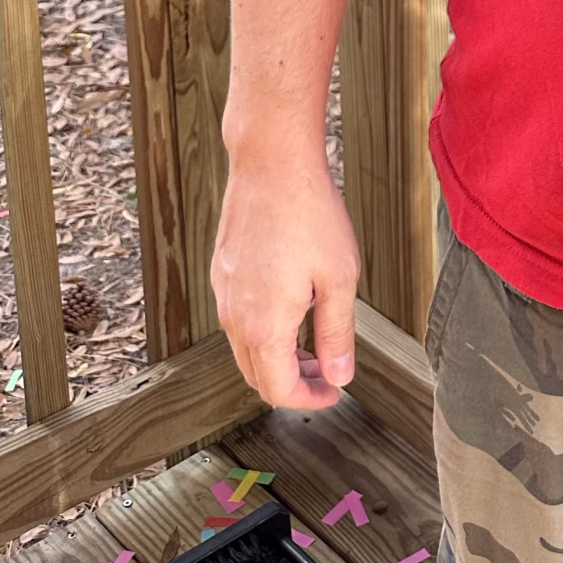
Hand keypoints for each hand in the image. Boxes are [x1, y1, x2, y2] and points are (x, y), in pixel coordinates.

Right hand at [212, 148, 359, 409]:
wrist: (272, 163)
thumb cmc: (309, 213)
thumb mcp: (339, 279)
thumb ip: (337, 335)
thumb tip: (339, 375)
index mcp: (263, 326)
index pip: (278, 390)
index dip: (309, 399)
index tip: (333, 391)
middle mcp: (234, 316)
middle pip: (256, 375)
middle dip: (292, 382)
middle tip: (326, 372)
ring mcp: (224, 293)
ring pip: (245, 347)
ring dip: (277, 356)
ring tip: (313, 342)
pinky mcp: (223, 272)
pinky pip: (238, 318)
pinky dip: (263, 329)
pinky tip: (292, 307)